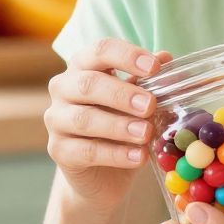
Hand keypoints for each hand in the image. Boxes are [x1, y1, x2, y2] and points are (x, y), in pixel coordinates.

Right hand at [44, 39, 172, 208]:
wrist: (102, 172)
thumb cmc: (120, 126)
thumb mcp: (138, 103)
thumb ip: (148, 82)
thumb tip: (166, 58)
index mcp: (84, 66)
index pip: (100, 50)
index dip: (127, 56)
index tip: (154, 67)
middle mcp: (64, 88)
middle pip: (88, 84)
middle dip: (122, 94)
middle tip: (149, 105)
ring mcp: (57, 120)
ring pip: (84, 119)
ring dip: (119, 126)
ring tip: (146, 133)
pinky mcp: (59, 150)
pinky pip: (86, 151)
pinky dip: (116, 154)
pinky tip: (138, 156)